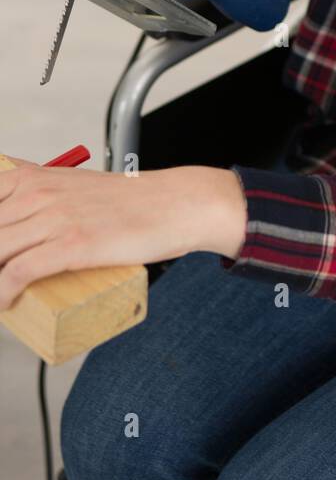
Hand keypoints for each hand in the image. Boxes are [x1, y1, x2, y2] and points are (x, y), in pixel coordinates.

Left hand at [0, 157, 245, 310]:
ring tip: (0, 294)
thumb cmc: (128, 201)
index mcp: (33, 177)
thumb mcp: (71, 184)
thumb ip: (39, 191)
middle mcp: (38, 192)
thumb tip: (14, 214)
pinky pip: (18, 271)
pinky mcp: (72, 244)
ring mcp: (54, 218)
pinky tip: (5, 302)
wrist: (173, 204)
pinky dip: (2, 292)